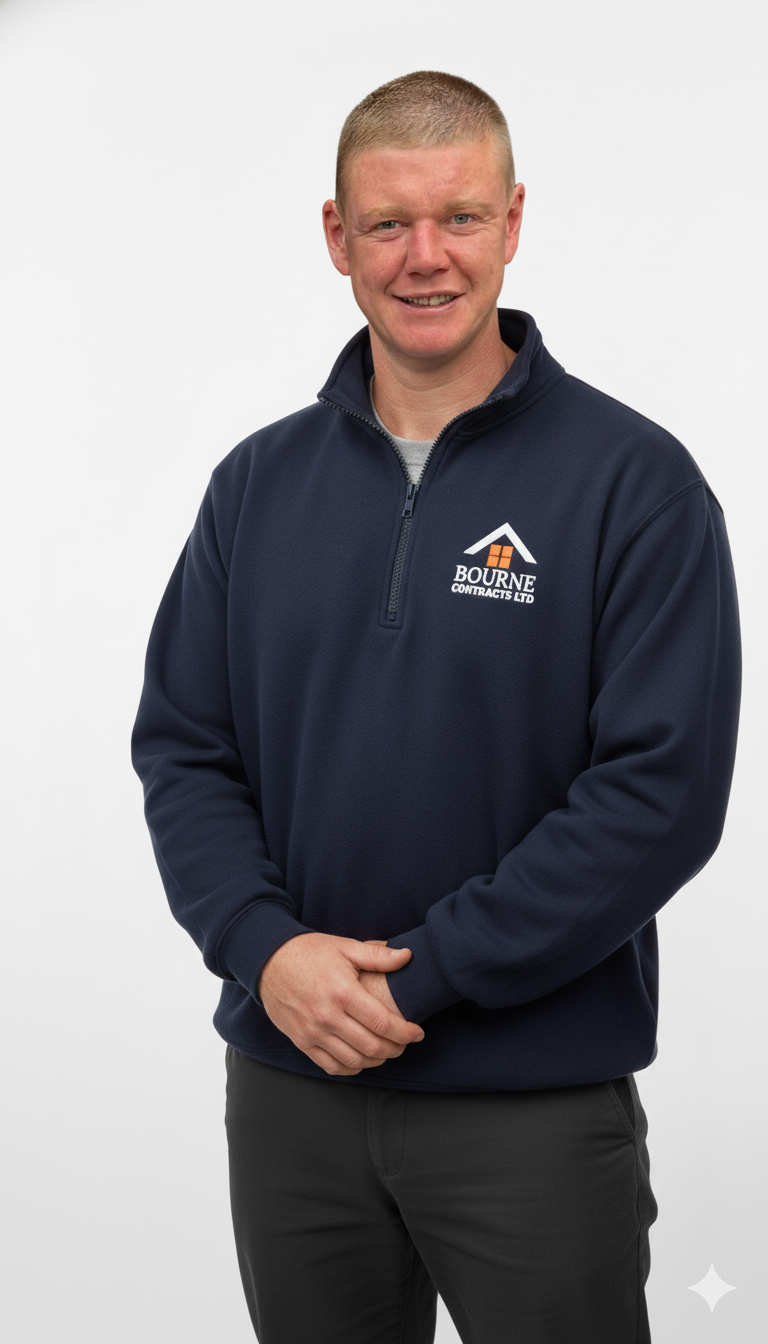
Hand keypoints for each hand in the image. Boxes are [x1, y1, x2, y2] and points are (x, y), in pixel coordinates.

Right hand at [258, 932, 424, 1076]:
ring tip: (386, 1051)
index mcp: (342, 992)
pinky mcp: (302, 1041)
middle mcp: (328, 1016)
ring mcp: (313, 1032)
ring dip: (376, 1061)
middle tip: (405, 1043)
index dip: (405, 1032)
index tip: (417, 1033)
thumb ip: (377, 955)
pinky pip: (331, 1066)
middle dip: (396, 1049)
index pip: (382, 1023)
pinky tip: (361, 1059)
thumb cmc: (309, 952)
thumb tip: (407, 956)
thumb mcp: (345, 947)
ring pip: (354, 1061)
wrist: (269, 961)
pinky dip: (351, 1068)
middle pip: (372, 1046)